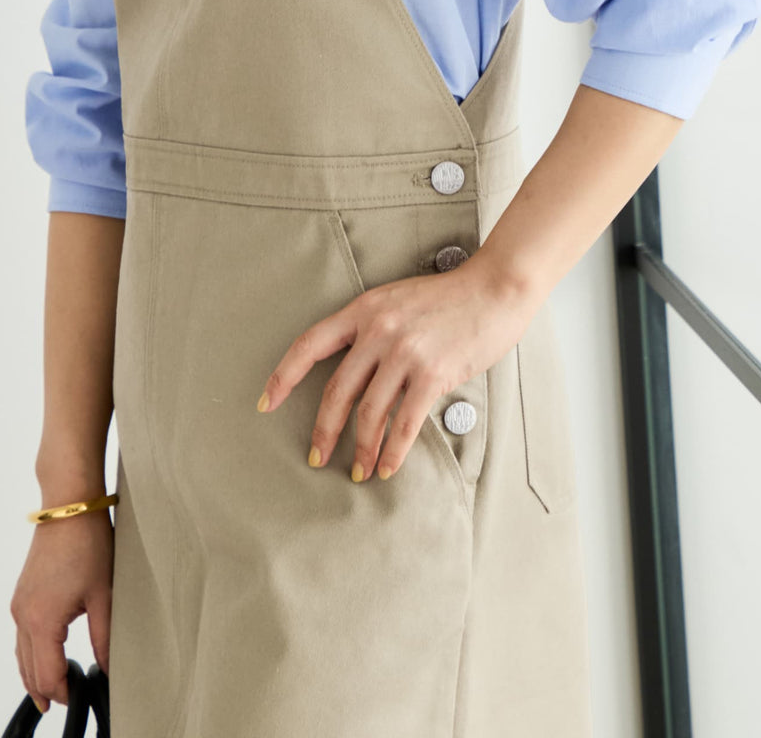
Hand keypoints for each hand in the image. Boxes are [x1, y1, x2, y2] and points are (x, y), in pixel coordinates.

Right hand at [10, 508, 113, 712]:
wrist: (68, 506)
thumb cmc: (86, 543)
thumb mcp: (103, 595)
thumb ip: (104, 638)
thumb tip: (109, 668)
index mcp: (42, 621)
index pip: (49, 675)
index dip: (64, 694)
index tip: (79, 700)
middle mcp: (23, 616)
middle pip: (30, 670)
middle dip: (46, 691)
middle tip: (66, 703)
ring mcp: (20, 604)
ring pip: (21, 654)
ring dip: (35, 675)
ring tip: (52, 692)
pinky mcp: (23, 594)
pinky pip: (21, 636)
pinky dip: (30, 654)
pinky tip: (44, 657)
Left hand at [255, 248, 536, 480]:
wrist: (494, 289)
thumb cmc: (449, 298)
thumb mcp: (397, 302)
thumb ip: (373, 329)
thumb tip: (356, 375)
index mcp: (363, 308)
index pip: (309, 344)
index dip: (283, 376)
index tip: (265, 403)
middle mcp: (378, 329)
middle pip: (336, 390)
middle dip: (323, 430)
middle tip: (316, 457)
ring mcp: (404, 352)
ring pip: (369, 413)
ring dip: (361, 449)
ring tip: (359, 471)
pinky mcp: (432, 373)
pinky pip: (404, 423)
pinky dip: (393, 452)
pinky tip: (388, 468)